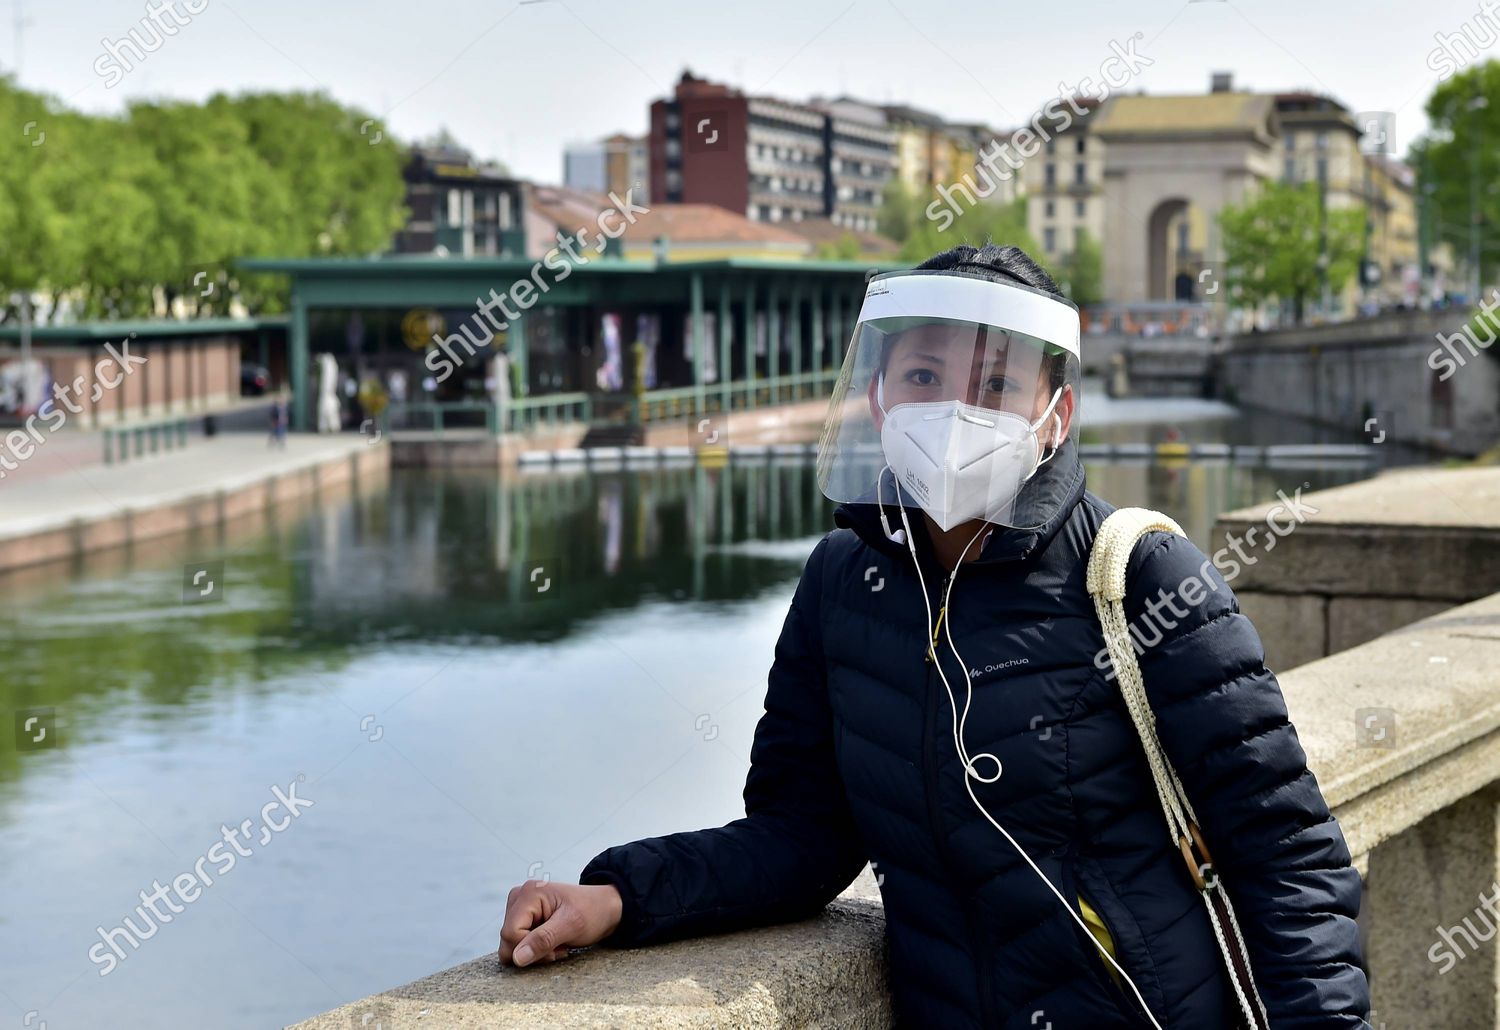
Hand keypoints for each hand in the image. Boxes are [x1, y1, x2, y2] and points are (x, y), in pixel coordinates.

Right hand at [499, 879, 622, 967]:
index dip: (530, 949)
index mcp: (529, 893)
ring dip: (535, 952)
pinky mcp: (524, 918)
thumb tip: (516, 958)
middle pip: (508, 939)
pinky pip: (518, 943)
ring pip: (511, 944)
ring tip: (557, 944)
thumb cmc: (592, 912)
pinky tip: (553, 944)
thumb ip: (543, 940)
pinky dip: (535, 949)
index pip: (511, 933)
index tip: (555, 951)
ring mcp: (520, 907)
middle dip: (532, 952)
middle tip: (558, 948)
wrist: (606, 908)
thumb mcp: (572, 926)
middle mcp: (519, 897)